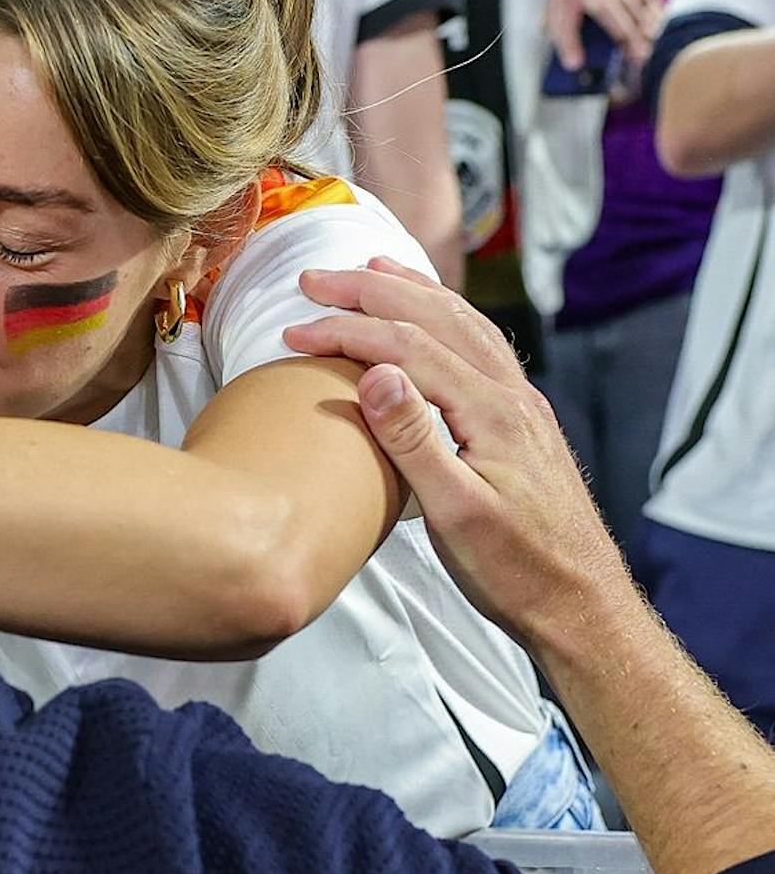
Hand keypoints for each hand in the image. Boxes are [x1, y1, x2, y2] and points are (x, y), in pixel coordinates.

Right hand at [281, 257, 626, 647]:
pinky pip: (480, 345)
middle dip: (371, 289)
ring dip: (411, 290)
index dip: (345, 331)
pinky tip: (430, 319)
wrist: (580, 604)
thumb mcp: (455, 513)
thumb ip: (414, 439)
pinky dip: (444, 316)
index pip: (406, 348)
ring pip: (463, 324)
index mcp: (490, 413)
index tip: (293, 329)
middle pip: (435, 318)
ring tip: (370, 269)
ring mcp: (521, 405)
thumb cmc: (515, 571)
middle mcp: (510, 395)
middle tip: (315, 278)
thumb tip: (376, 373)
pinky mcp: (521, 421)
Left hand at [546, 0, 662, 71]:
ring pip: (631, 6)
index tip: (574, 64)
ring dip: (644, 28)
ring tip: (650, 45)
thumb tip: (547, 36)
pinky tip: (658, 22)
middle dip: (625, 38)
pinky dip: (653, 9)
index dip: (567, 45)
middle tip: (637, 57)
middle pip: (608, 16)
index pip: (562, 23)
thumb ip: (553, 15)